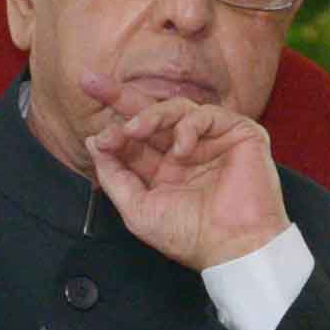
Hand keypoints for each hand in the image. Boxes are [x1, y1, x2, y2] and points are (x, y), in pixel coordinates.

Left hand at [81, 95, 289, 271]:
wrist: (233, 245)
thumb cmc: (190, 236)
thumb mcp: (137, 209)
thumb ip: (114, 176)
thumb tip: (94, 142)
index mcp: (164, 170)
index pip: (134, 140)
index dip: (113, 131)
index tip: (98, 139)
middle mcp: (185, 152)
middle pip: (150, 114)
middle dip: (120, 97)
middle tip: (92, 83)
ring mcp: (211, 140)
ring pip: (175, 108)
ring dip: (149, 115)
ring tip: (135, 130)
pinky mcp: (237, 133)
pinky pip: (206, 114)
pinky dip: (188, 127)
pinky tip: (181, 149)